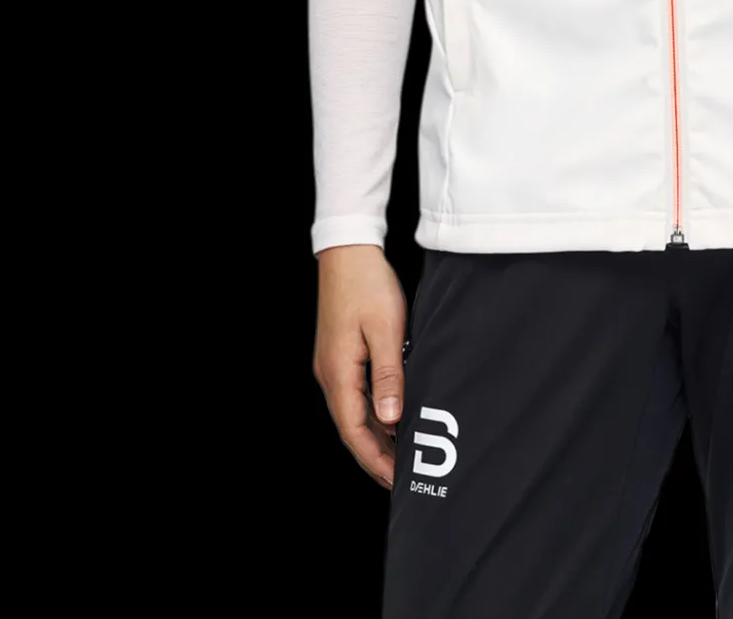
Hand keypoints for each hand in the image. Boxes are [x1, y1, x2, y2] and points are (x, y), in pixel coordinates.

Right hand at [313, 244, 408, 489]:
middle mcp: (330, 374)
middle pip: (352, 428)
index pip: (354, 431)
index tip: (396, 481)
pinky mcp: (341, 354)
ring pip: (354, 413)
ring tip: (400, 455)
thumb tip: (391, 418)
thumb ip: (388, 374)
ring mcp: (333, 364)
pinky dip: (373, 413)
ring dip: (375, 436)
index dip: (375, 459)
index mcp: (338, 373)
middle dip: (375, 455)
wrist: (349, 251)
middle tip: (402, 478)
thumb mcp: (385, 329)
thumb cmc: (368, 285)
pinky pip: (356, 395)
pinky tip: (391, 417)